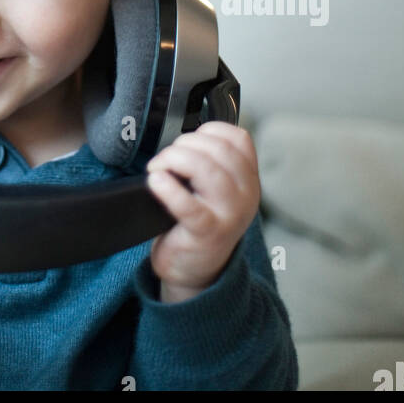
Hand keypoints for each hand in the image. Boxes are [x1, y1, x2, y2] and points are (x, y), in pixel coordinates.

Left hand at [144, 123, 259, 303]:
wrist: (193, 271)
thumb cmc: (200, 223)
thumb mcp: (218, 190)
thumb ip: (213, 162)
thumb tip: (186, 138)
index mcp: (249, 180)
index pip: (239, 138)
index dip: (209, 131)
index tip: (188, 142)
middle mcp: (246, 195)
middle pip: (220, 149)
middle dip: (184, 144)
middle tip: (165, 159)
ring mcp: (230, 215)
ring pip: (207, 169)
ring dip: (174, 160)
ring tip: (158, 169)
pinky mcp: (207, 232)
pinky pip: (188, 204)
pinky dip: (168, 189)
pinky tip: (155, 182)